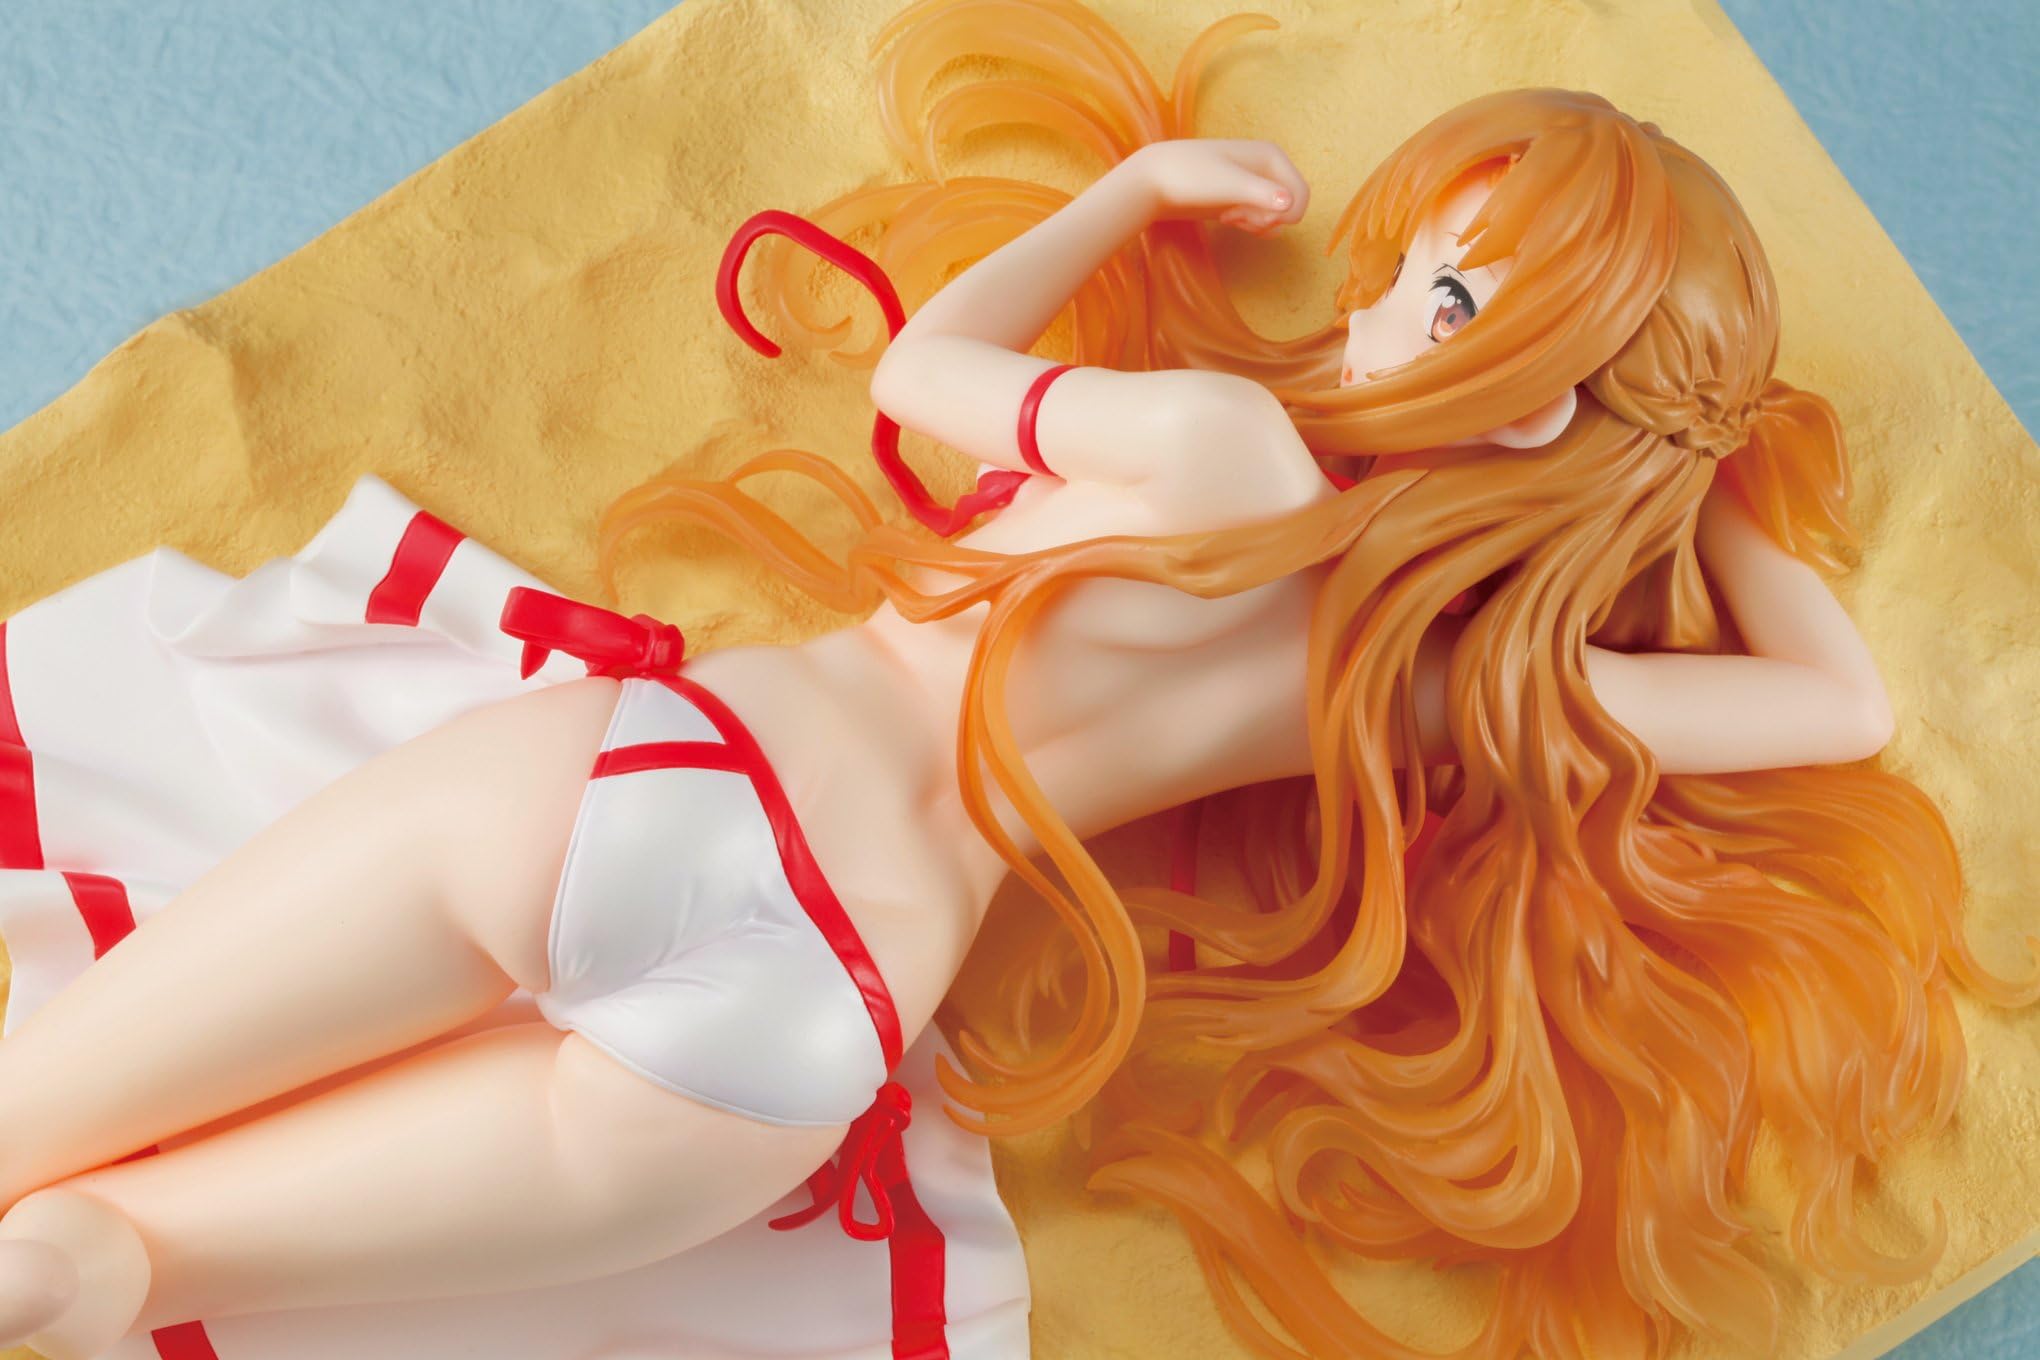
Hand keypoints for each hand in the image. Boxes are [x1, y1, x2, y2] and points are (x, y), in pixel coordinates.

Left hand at [1120, 139, 1309, 234]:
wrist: (1156, 179)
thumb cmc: (1191, 177)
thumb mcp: (1228, 185)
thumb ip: (1261, 194)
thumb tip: (1291, 203)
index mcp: (1272, 156)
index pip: (1301, 195)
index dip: (1283, 214)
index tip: (1249, 215)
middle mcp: (1267, 166)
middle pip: (1289, 207)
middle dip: (1266, 219)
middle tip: (1234, 217)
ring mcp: (1254, 182)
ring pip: (1275, 215)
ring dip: (1256, 223)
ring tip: (1228, 217)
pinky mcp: (1240, 196)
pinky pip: (1261, 217)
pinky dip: (1249, 224)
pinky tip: (1226, 219)